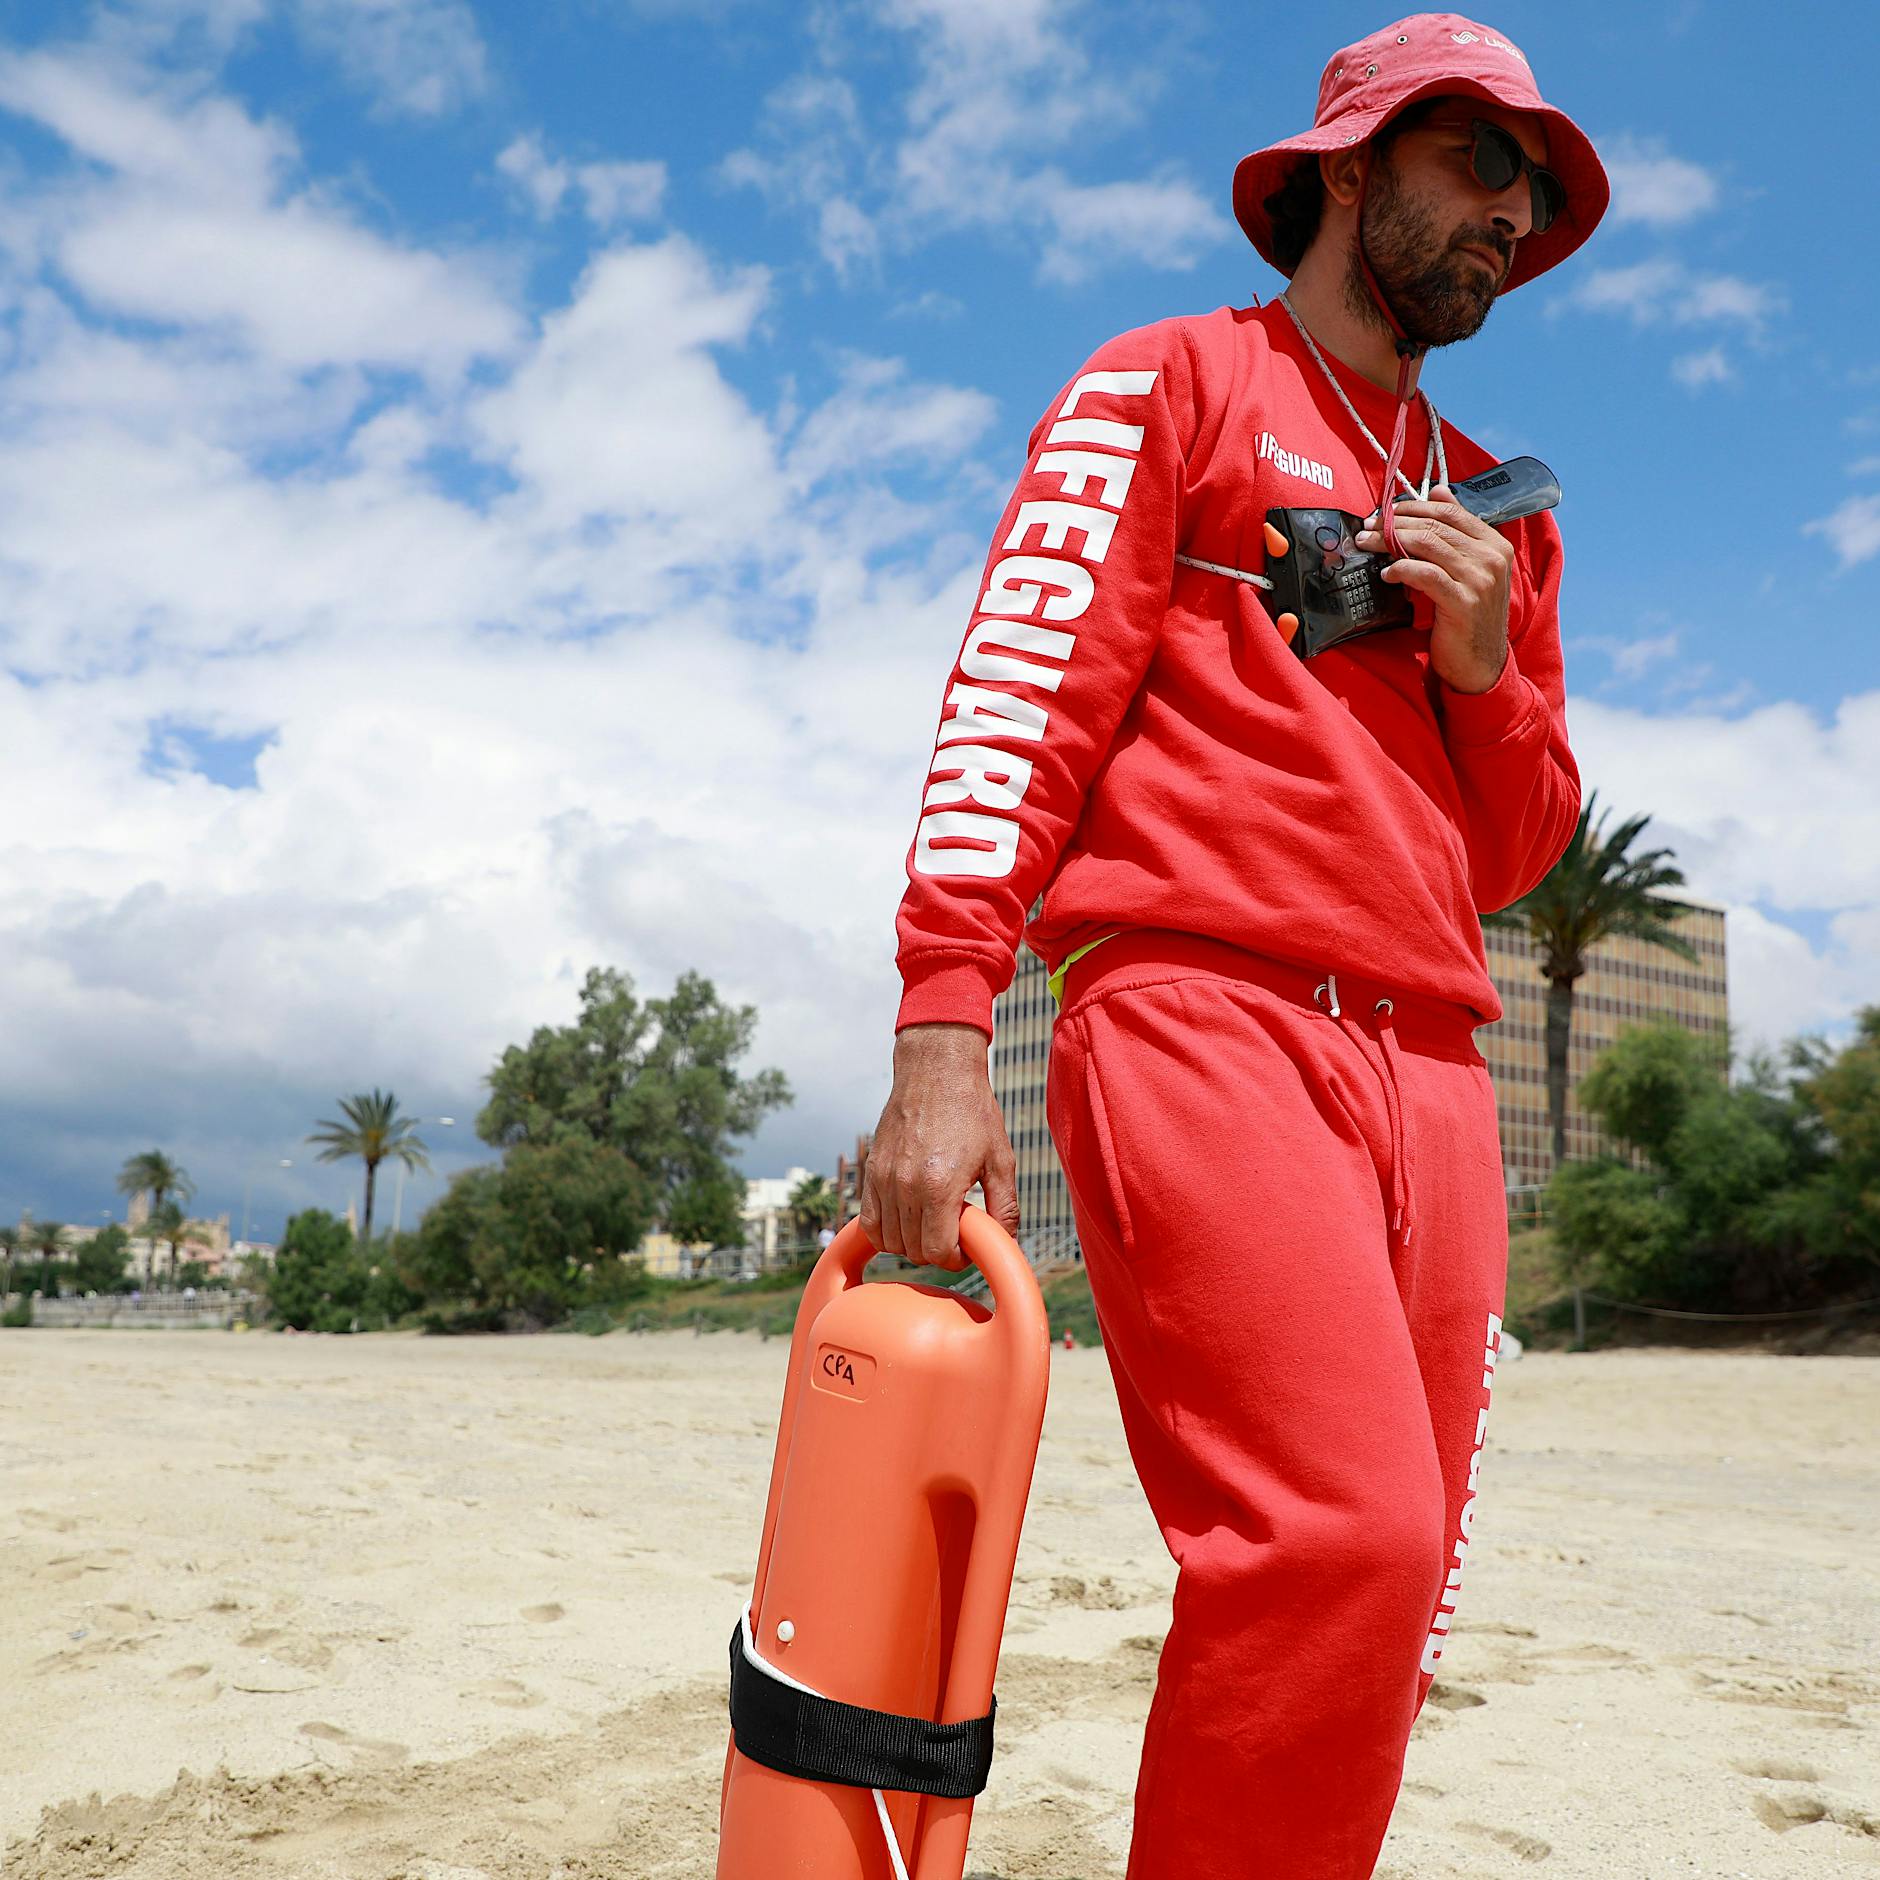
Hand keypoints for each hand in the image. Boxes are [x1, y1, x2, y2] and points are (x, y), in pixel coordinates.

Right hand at [859, 1023, 1020, 1269]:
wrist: (936, 1071)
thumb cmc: (973, 1111)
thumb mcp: (1000, 1159)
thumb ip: (1005, 1206)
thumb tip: (1006, 1241)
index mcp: (939, 1187)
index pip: (938, 1252)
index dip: (956, 1258)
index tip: (966, 1246)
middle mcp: (905, 1186)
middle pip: (913, 1251)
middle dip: (937, 1251)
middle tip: (954, 1232)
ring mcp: (883, 1179)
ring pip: (889, 1241)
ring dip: (911, 1243)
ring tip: (933, 1223)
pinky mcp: (870, 1171)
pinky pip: (869, 1221)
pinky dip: (886, 1232)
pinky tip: (907, 1220)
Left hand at [1355, 488, 1510, 693]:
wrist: (1480, 664)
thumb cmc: (1467, 617)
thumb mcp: (1467, 570)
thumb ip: (1456, 533)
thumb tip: (1439, 491)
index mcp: (1495, 544)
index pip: (1450, 512)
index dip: (1413, 507)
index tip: (1384, 512)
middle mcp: (1491, 557)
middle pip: (1435, 525)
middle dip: (1394, 523)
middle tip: (1366, 527)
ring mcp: (1480, 579)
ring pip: (1428, 544)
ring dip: (1390, 541)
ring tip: (1366, 544)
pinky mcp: (1463, 601)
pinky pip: (1425, 574)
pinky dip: (1401, 569)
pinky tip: (1385, 574)